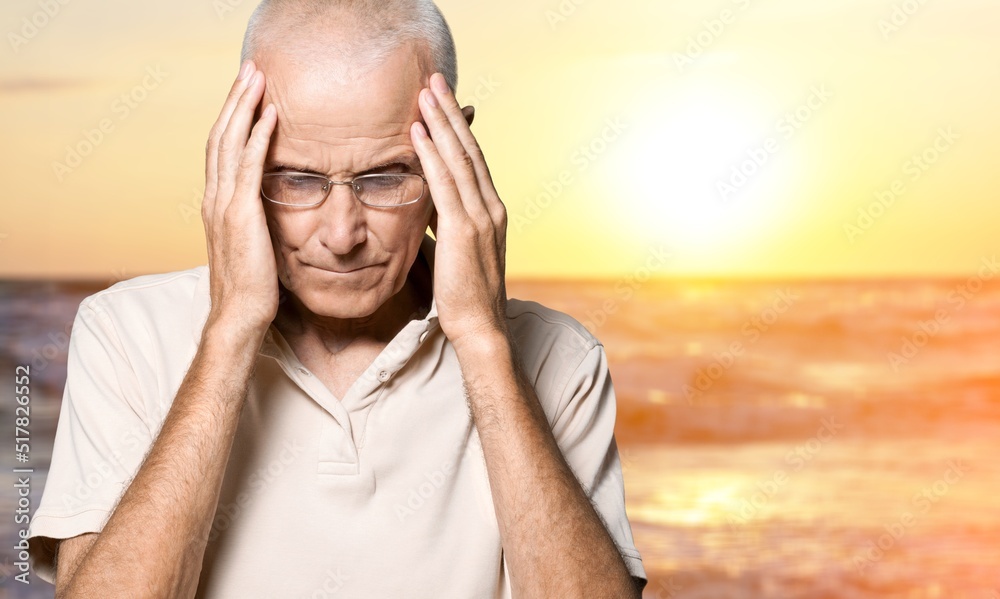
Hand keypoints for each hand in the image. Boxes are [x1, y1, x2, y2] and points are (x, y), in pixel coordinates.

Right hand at [201, 61, 278, 337]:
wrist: (238, 316)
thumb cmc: (250, 287)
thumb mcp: (251, 244)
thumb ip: (254, 220)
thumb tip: (270, 208)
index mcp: (216, 204)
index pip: (221, 149)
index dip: (232, 118)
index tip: (247, 93)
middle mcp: (214, 198)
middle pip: (221, 136)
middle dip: (236, 100)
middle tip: (251, 70)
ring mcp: (224, 205)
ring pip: (230, 143)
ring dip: (245, 107)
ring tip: (258, 79)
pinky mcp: (242, 214)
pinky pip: (249, 166)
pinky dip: (258, 137)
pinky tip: (270, 116)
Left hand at [410, 72, 508, 349]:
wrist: (481, 330)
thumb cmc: (466, 297)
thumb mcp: (457, 252)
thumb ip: (446, 224)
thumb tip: (428, 206)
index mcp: (491, 211)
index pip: (474, 160)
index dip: (458, 128)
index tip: (443, 101)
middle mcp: (491, 208)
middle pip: (469, 149)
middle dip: (451, 113)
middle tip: (434, 80)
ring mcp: (480, 217)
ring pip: (458, 159)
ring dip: (440, 123)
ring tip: (425, 93)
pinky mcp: (463, 231)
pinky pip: (444, 184)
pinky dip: (430, 155)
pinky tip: (416, 133)